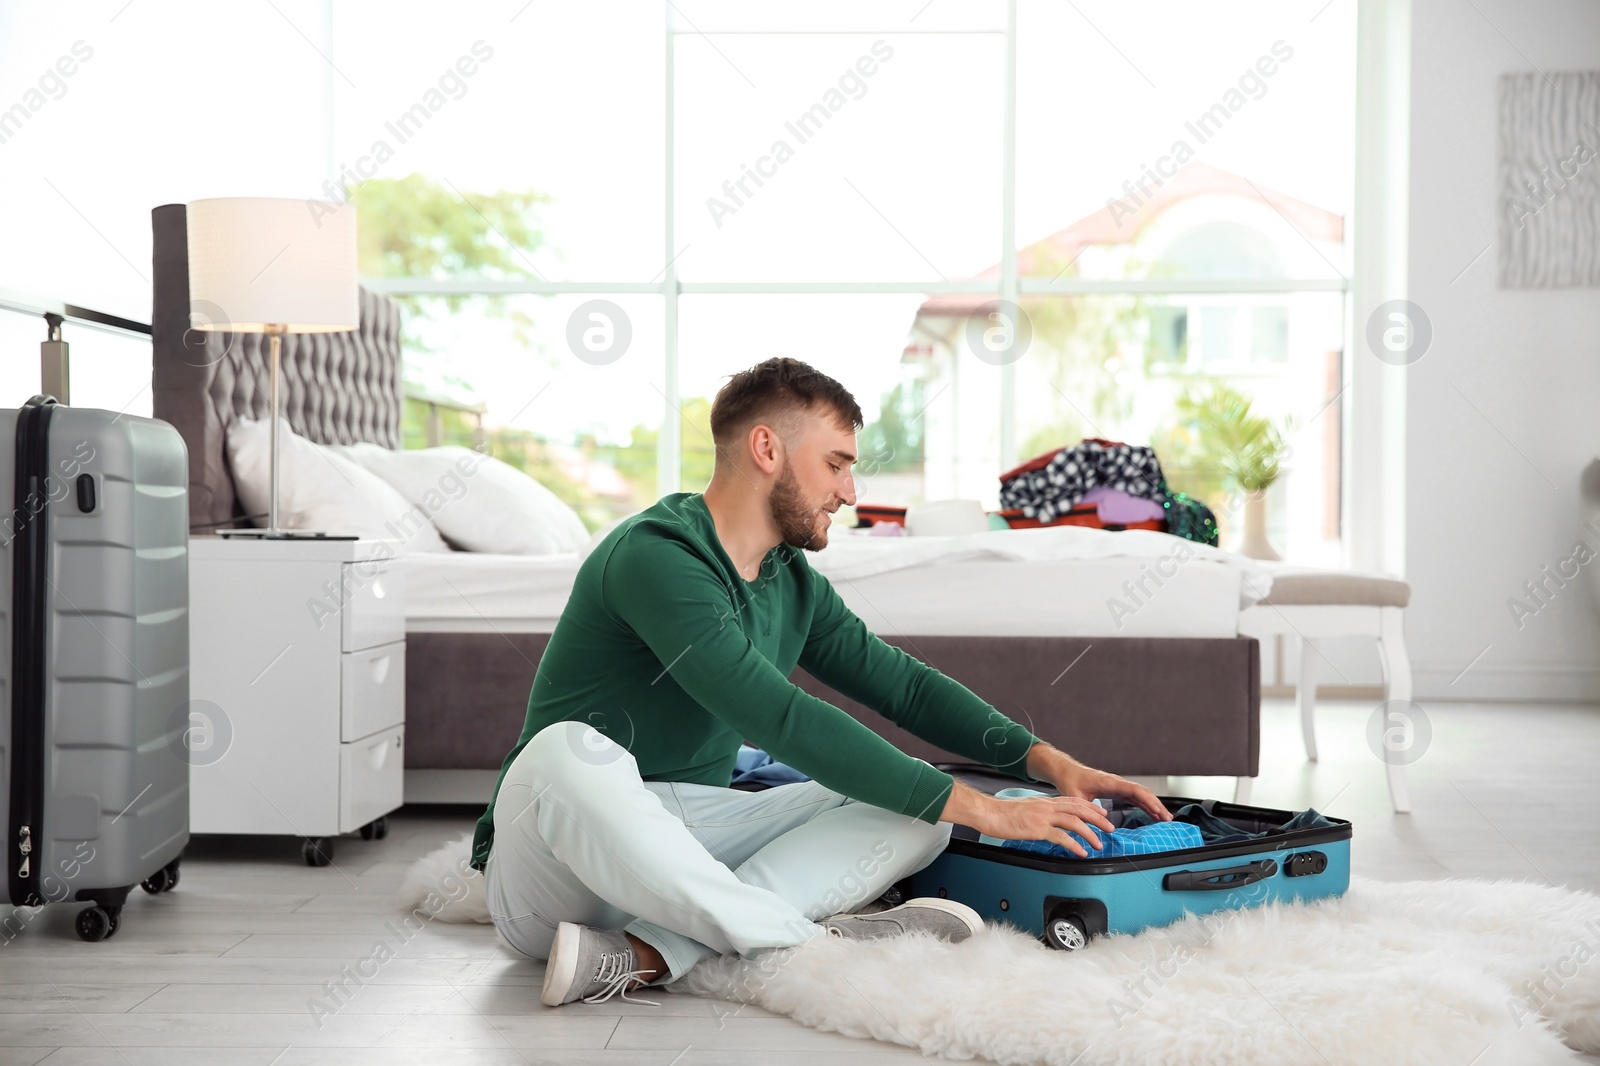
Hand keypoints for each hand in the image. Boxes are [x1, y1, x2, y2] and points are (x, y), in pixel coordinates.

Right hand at [940, 782, 1116, 857]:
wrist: (988, 813)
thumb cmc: (1002, 814)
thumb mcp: (1026, 809)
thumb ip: (1039, 813)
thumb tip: (1048, 821)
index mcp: (1045, 802)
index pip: (1074, 801)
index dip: (1090, 807)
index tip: (1102, 813)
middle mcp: (1047, 806)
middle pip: (1079, 810)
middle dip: (1098, 819)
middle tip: (1110, 828)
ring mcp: (1043, 817)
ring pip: (1074, 822)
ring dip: (1090, 834)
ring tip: (1099, 844)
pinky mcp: (1037, 828)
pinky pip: (1061, 837)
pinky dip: (1075, 845)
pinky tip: (1082, 852)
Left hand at [1026, 743, 1172, 822]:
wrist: (1067, 772)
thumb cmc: (1071, 781)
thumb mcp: (1075, 796)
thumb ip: (1084, 808)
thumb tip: (1094, 822)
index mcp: (1110, 782)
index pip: (1134, 790)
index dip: (1148, 800)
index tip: (1157, 810)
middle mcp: (1117, 783)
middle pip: (1143, 793)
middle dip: (1157, 805)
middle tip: (1168, 818)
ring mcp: (1119, 786)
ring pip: (1141, 795)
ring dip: (1154, 806)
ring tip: (1165, 819)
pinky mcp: (1117, 791)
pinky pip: (1135, 798)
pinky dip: (1145, 805)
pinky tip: (1152, 814)